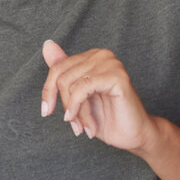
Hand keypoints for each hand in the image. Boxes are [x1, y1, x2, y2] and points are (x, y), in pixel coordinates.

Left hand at [40, 39, 155, 151]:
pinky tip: (89, 126)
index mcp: (92, 57)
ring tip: (85, 127)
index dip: (48, 92)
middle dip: (65, 106)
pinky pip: (83, 88)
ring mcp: (111, 63)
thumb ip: (62, 72)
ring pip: (71, 85)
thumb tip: (47, 45)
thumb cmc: (107, 118)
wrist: (133, 135)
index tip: (46, 112)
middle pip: (62, 77)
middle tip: (75, 125)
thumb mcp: (76, 97)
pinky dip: (80, 110)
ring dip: (76, 113)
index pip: (57, 68)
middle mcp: (102, 55)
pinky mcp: (117, 76)